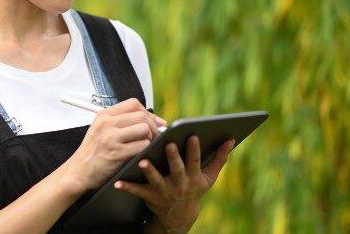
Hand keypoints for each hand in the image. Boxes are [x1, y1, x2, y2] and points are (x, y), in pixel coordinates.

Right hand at [61, 98, 166, 194]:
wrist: (79, 171)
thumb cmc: (93, 151)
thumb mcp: (100, 129)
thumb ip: (121, 121)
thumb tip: (152, 119)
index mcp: (104, 115)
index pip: (133, 104)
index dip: (148, 112)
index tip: (155, 122)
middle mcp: (107, 123)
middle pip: (141, 116)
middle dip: (153, 126)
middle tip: (154, 136)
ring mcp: (111, 138)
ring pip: (144, 129)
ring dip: (150, 138)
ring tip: (145, 145)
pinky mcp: (117, 153)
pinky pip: (142, 146)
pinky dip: (145, 150)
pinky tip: (140, 154)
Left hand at [113, 135, 235, 231]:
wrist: (180, 214)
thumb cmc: (194, 188)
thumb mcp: (209, 177)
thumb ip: (219, 158)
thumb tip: (231, 140)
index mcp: (193, 177)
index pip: (195, 161)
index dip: (194, 149)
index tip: (193, 135)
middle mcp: (179, 184)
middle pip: (176, 169)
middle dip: (172, 157)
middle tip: (167, 144)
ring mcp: (164, 191)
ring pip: (156, 180)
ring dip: (149, 171)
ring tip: (141, 161)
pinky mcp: (150, 196)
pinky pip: (137, 191)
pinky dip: (127, 187)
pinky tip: (117, 182)